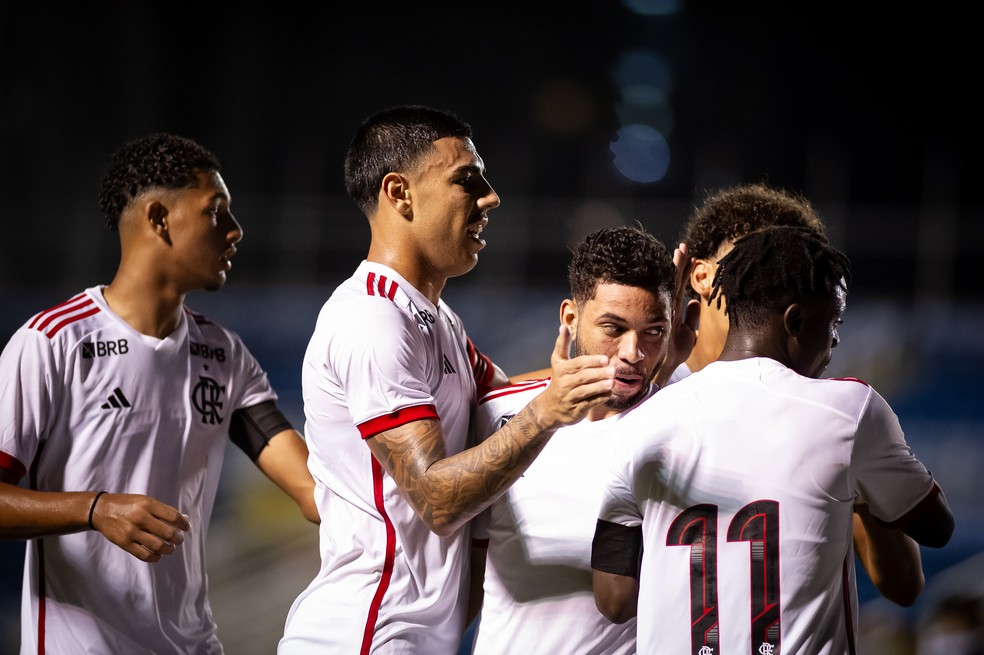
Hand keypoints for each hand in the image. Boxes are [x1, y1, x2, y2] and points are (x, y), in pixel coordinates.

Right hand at [90, 492, 190, 562]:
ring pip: (158, 546)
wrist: (101, 510)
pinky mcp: (124, 543)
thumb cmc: (128, 505)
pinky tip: (158, 555)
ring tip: (170, 548)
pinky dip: (155, 557)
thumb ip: (164, 510)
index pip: (174, 517)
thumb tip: (185, 519)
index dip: (184, 524)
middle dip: (178, 539)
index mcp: (148, 504)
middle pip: (168, 533)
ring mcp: (132, 531)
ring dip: (168, 549)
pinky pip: (144, 555)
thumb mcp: (146, 501)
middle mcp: (140, 517)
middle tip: (179, 540)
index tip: (187, 528)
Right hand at [529, 324, 614, 427]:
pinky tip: (609, 393)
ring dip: (599, 387)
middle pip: (582, 377)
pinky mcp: (575, 410)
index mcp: (562, 369)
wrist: (549, 408)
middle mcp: (564, 383)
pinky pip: (588, 404)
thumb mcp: (558, 361)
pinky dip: (599, 398)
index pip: (577, 364)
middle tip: (613, 370)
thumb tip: (563, 326)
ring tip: (612, 382)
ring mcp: (569, 397)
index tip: (605, 359)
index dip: (591, 361)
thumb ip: (562, 344)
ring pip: (585, 391)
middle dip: (598, 374)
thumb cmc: (559, 380)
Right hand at [654, 243, 699, 386]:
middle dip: (678, 264)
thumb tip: (695, 301)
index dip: (683, 272)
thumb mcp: (688, 334)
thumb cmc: (675, 352)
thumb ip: (692, 318)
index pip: (679, 287)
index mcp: (674, 309)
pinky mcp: (669, 315)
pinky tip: (680, 269)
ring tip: (682, 251)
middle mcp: (669, 307)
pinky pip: (673, 294)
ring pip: (673, 284)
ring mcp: (668, 310)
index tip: (689, 256)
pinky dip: (676, 280)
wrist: (665, 365)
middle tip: (683, 246)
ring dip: (677, 267)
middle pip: (675, 281)